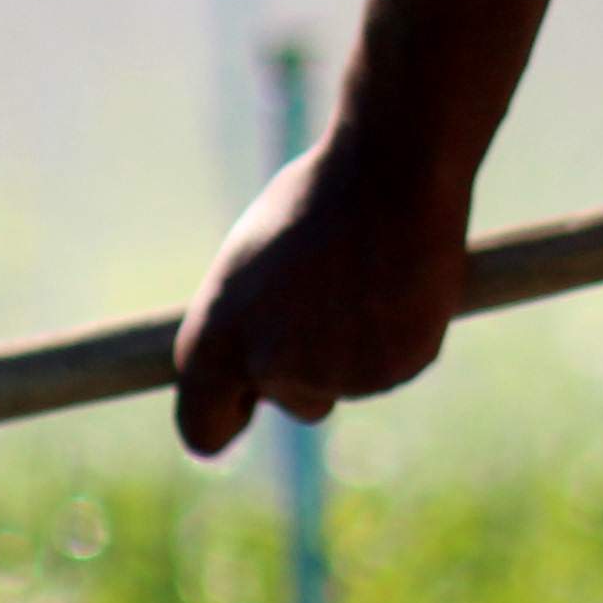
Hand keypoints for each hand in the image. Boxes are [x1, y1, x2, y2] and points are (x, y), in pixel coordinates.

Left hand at [170, 130, 469, 455]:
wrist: (390, 171)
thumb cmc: (314, 200)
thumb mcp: (251, 261)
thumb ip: (247, 322)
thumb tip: (254, 360)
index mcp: (215, 344)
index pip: (203, 431)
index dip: (226, 417)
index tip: (244, 404)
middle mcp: (269, 371)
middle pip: (293, 403)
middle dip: (310, 367)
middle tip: (329, 293)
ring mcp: (336, 377)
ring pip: (349, 382)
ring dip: (358, 344)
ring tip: (366, 272)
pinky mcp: (395, 369)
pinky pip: (396, 363)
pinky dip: (399, 334)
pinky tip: (398, 281)